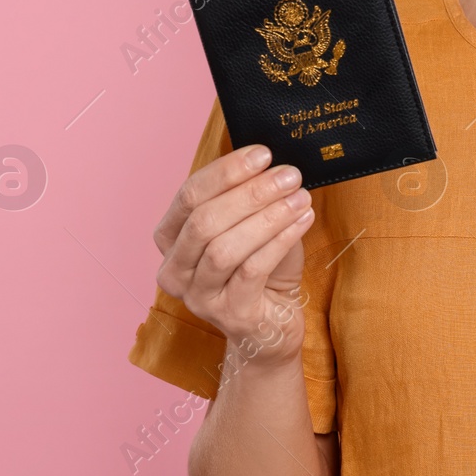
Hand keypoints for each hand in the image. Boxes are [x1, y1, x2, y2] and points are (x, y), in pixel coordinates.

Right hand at [153, 145, 314, 362]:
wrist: (274, 322)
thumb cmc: (263, 267)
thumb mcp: (253, 225)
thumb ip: (251, 197)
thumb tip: (271, 162)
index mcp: (172, 239)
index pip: (189, 196)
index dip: (226, 171)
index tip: (262, 153)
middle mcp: (175, 270)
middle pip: (203, 221)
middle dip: (249, 193)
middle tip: (288, 175)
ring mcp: (198, 297)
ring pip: (224, 248)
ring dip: (267, 217)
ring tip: (300, 197)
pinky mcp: (229, 315)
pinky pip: (251, 271)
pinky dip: (279, 240)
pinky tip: (303, 220)